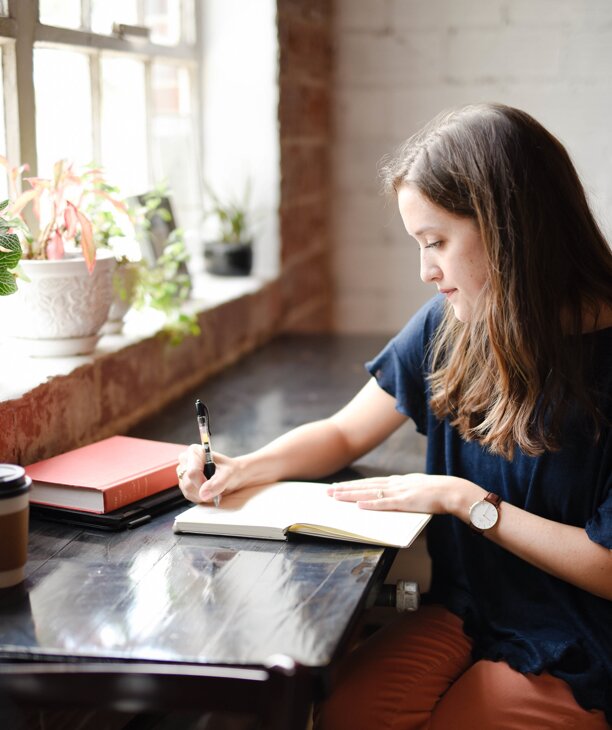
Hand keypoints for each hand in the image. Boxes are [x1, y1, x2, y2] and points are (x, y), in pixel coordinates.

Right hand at [177, 444, 242, 503]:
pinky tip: (208, 491)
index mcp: (195, 451)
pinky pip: (189, 495)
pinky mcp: (184, 484)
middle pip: (188, 483)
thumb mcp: (229, 474)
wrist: (231, 475)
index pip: (192, 472)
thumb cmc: (230, 470)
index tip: (215, 486)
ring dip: (203, 495)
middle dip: (204, 490)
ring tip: (214, 489)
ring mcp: (183, 472)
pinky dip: (200, 497)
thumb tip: (203, 493)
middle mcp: (185, 460)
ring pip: (188, 491)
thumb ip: (218, 482)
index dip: (203, 483)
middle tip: (217, 488)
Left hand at [327, 473, 481, 516]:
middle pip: (365, 485)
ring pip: (370, 492)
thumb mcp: (417, 489)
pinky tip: (358, 505)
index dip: (354, 485)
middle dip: (346, 489)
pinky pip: (384, 503)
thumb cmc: (438, 493)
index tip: (339, 487)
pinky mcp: (405, 502)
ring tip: (336, 496)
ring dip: (352, 494)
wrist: (453, 491)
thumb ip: (404, 492)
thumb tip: (393, 498)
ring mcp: (399, 492)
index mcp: (398, 481)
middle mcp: (395, 484)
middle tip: (328, 491)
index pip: (371, 482)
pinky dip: (370, 504)